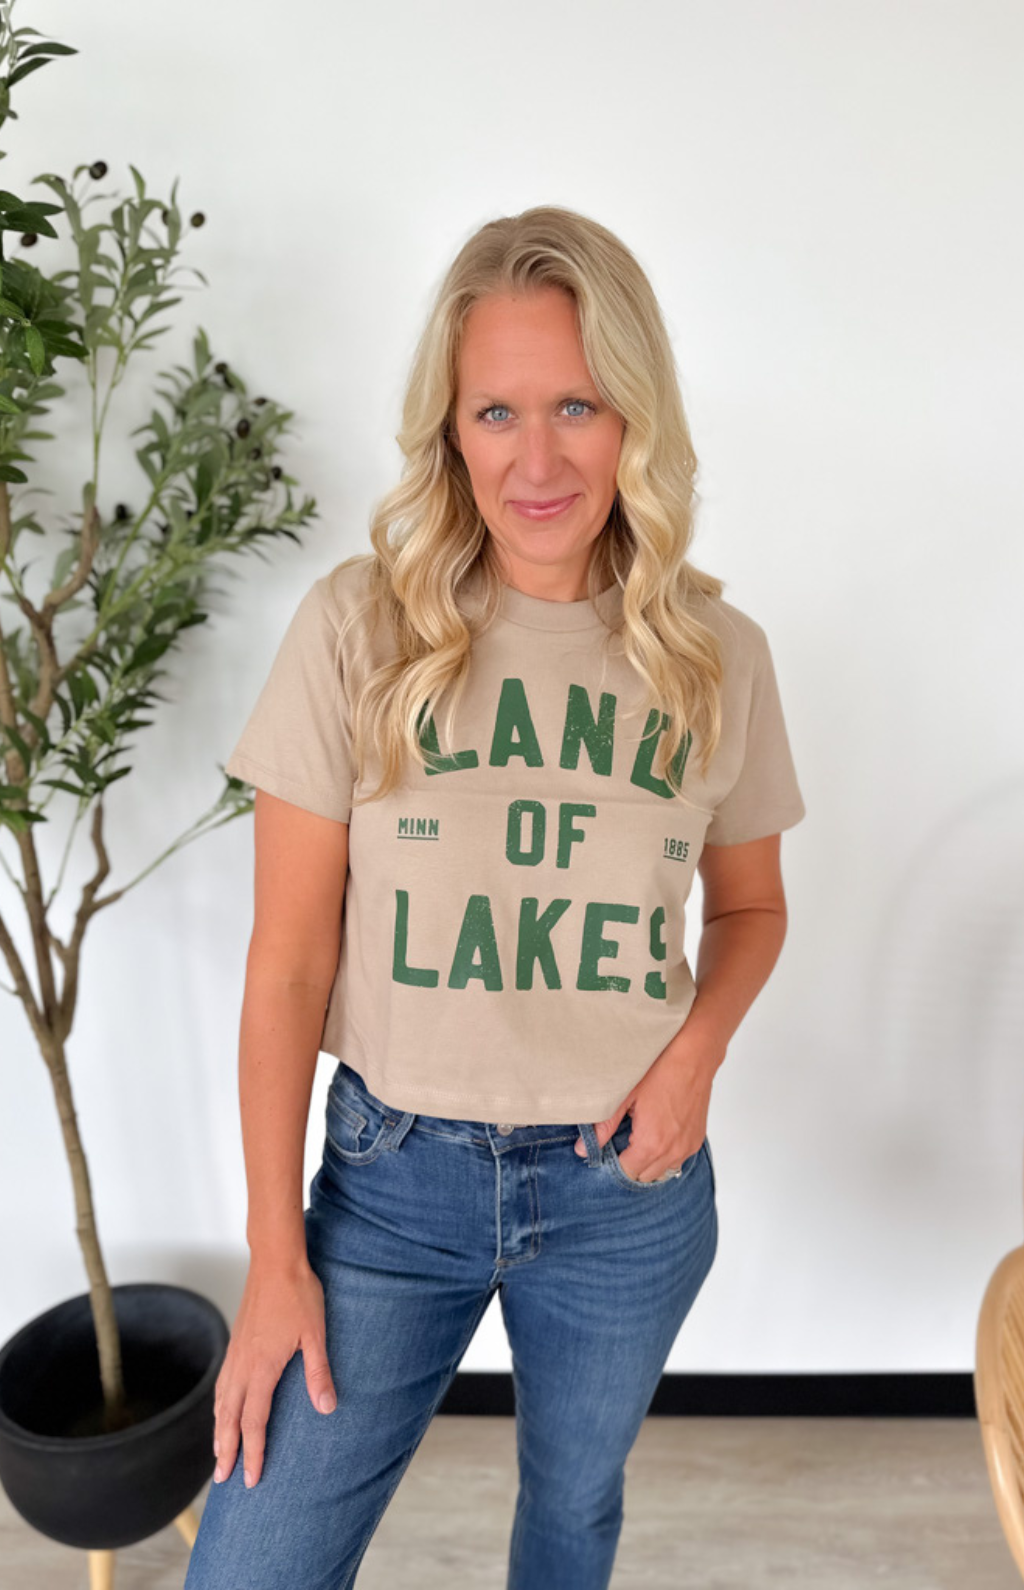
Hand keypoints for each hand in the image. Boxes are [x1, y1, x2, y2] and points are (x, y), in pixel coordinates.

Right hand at [212, 1253, 336, 1488]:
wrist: (276, 1260)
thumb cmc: (299, 1294)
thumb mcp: (316, 1334)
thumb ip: (319, 1372)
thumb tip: (326, 1408)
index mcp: (262, 1367)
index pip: (254, 1422)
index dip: (253, 1452)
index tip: (251, 1479)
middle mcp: (243, 1365)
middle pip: (230, 1418)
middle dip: (227, 1451)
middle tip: (224, 1480)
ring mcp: (236, 1353)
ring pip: (222, 1401)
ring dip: (219, 1431)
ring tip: (219, 1453)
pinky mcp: (236, 1342)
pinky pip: (222, 1383)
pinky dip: (219, 1405)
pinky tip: (222, 1409)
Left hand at [574, 1036, 720, 1182]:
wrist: (694, 1054)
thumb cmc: (660, 1069)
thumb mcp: (624, 1095)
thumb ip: (604, 1126)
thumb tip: (583, 1148)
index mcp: (652, 1143)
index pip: (627, 1172)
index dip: (615, 1162)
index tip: (610, 1147)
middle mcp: (672, 1151)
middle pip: (645, 1176)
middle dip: (632, 1163)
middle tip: (623, 1139)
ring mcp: (688, 1146)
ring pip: (663, 1170)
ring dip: (650, 1161)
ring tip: (641, 1136)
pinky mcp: (697, 1138)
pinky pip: (678, 1159)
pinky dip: (666, 1153)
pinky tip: (658, 1131)